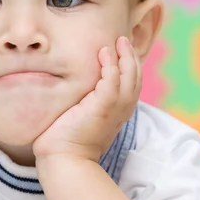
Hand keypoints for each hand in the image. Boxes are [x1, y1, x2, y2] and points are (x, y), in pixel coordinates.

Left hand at [33, 36, 140, 162]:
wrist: (63, 159)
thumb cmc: (66, 142)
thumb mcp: (82, 119)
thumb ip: (85, 104)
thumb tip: (74, 92)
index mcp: (118, 113)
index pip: (132, 85)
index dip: (130, 67)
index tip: (122, 51)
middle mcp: (121, 110)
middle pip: (135, 77)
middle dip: (131, 57)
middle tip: (123, 39)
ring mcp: (114, 109)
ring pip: (129, 76)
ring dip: (125, 56)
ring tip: (118, 41)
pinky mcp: (102, 107)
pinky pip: (112, 80)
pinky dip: (110, 65)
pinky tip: (103, 53)